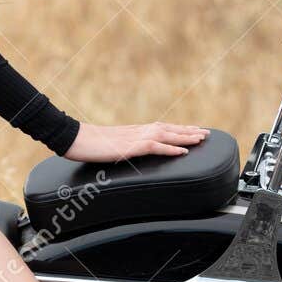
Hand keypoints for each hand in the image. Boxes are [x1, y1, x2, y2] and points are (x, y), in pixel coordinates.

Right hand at [63, 122, 208, 162]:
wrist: (74, 139)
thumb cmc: (89, 145)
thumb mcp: (111, 147)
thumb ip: (124, 148)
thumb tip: (130, 154)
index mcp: (134, 131)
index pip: (162, 128)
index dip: (179, 129)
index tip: (193, 131)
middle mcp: (138, 130)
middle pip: (169, 129)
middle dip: (189, 131)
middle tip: (206, 134)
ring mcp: (135, 137)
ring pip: (166, 134)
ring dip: (185, 136)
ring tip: (201, 139)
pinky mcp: (130, 146)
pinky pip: (155, 146)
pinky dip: (170, 148)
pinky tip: (182, 151)